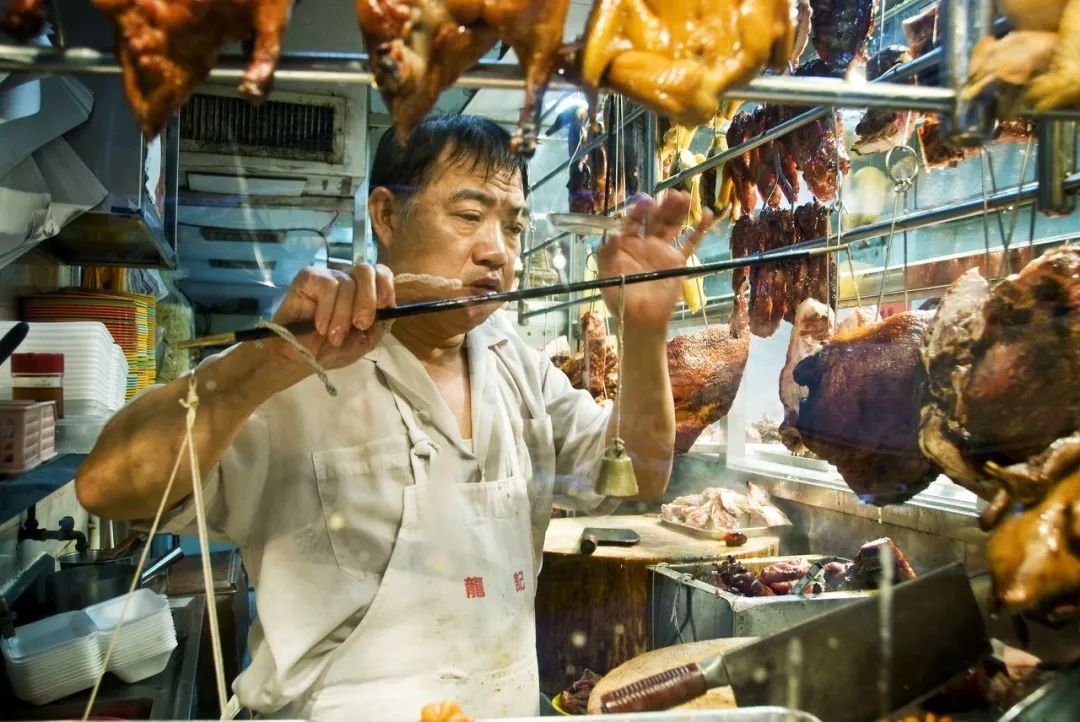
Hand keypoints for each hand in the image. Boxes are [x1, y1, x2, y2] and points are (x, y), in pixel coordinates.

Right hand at [269, 264, 395, 370]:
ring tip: (333, 335)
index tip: (384, 305)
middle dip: (367, 300)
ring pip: (347, 283)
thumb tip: (388, 304)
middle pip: (366, 270)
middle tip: (360, 324)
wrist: (301, 359)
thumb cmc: (332, 348)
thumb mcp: (365, 340)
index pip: (380, 272)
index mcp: (363, 291)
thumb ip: (380, 322)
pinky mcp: (308, 277)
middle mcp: (347, 279)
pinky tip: (320, 326)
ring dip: (342, 316)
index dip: (385, 285)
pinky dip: (327, 310)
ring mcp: (327, 276)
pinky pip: (328, 286)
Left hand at [596, 192, 714, 329]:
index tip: (646, 202)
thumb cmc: (620, 298)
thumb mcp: (606, 276)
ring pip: (673, 226)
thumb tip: (613, 234)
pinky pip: (690, 243)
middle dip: (663, 206)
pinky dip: (699, 229)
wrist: (640, 320)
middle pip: (655, 219)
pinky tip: (707, 214)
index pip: (633, 221)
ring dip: (679, 211)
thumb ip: (607, 254)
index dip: (639, 210)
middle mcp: (645, 243)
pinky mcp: (677, 262)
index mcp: (627, 244)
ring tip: (686, 196)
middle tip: (673, 194)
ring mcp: (663, 251)